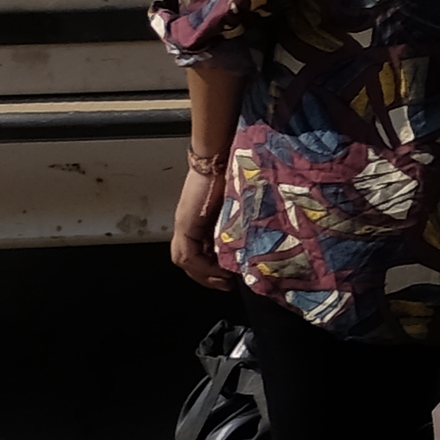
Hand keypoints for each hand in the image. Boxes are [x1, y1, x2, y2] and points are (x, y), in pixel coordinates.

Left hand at [166, 159, 235, 289]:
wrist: (218, 154)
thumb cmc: (232, 172)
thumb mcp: (238, 203)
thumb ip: (238, 220)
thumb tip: (254, 238)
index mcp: (197, 219)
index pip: (196, 252)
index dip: (209, 268)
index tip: (228, 278)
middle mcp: (187, 223)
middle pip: (186, 260)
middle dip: (204, 276)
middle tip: (224, 285)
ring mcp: (185, 223)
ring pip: (185, 259)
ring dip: (202, 274)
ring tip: (223, 280)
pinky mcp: (186, 223)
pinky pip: (188, 254)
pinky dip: (202, 265)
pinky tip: (219, 270)